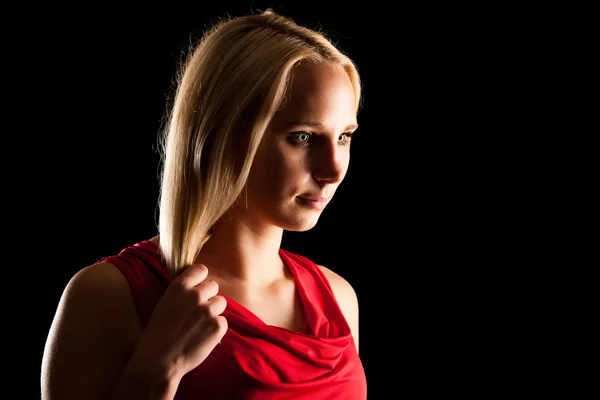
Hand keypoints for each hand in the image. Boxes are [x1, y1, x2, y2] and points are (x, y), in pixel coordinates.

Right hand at [128, 264, 227, 379]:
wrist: (159, 360)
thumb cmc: (157, 334)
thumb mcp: (165, 303)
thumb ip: (182, 293)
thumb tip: (198, 287)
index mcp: (179, 287)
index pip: (201, 270)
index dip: (200, 280)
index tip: (198, 288)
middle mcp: (195, 295)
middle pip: (213, 285)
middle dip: (208, 296)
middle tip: (199, 311)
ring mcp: (208, 311)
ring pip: (221, 302)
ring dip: (214, 311)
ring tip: (201, 325)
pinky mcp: (218, 326)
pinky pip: (223, 321)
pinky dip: (216, 328)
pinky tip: (203, 336)